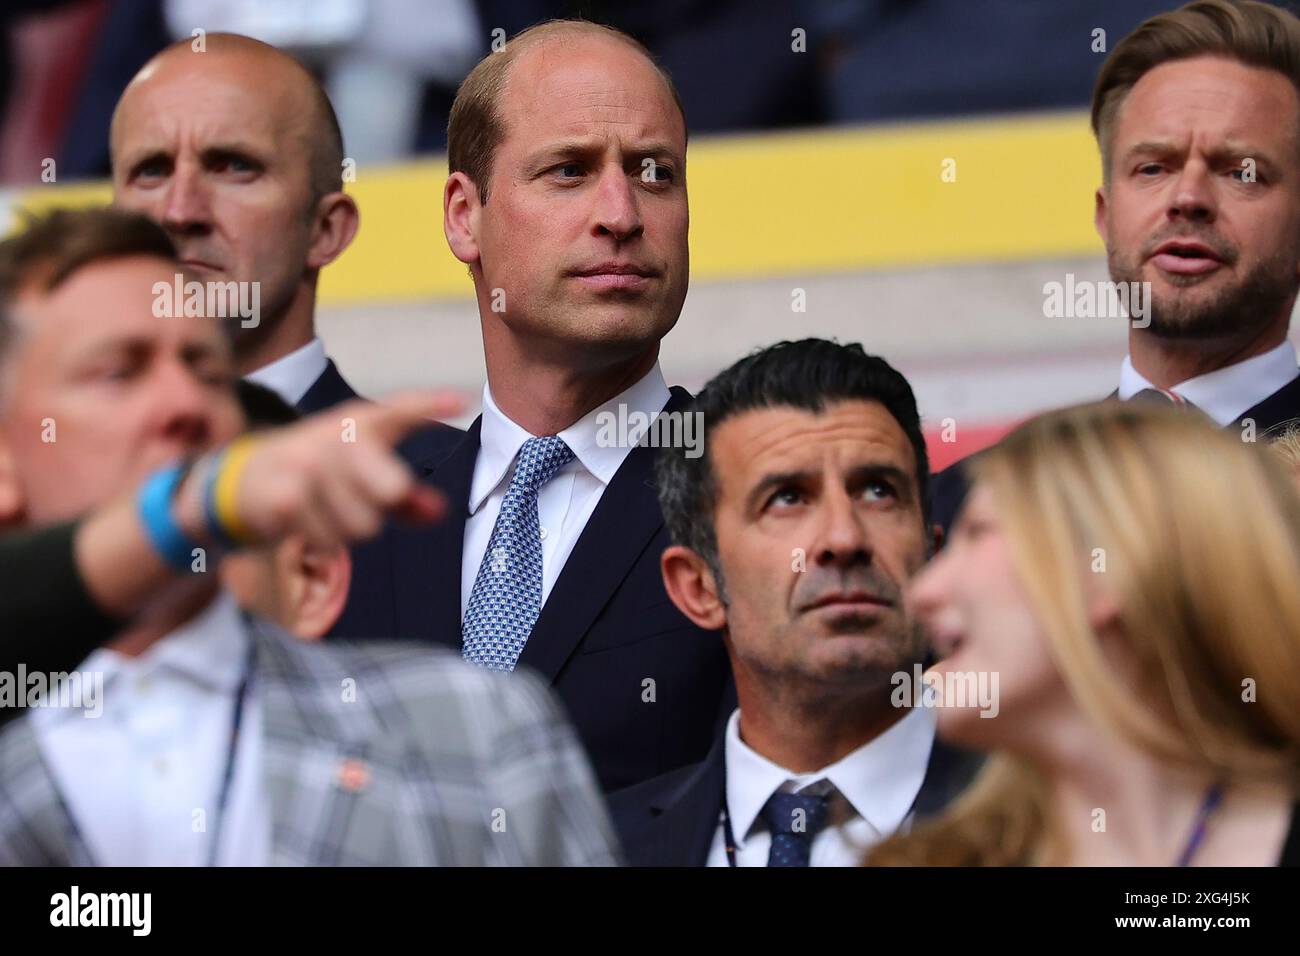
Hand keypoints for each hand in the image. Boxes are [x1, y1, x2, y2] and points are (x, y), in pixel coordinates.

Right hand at [175, 390, 463, 551]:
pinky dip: (321, 541)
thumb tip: (439, 512)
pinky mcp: (287, 494)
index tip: (463, 400)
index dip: (431, 404)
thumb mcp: (363, 476)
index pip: (400, 410)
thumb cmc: (320, 476)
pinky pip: (331, 542)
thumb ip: (407, 497)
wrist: (246, 479)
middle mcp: (337, 435)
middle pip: (392, 490)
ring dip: (347, 530)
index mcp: (361, 423)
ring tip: (323, 509)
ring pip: (363, 526)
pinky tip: (302, 520)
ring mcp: (309, 462)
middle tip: (354, 498)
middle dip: (381, 507)